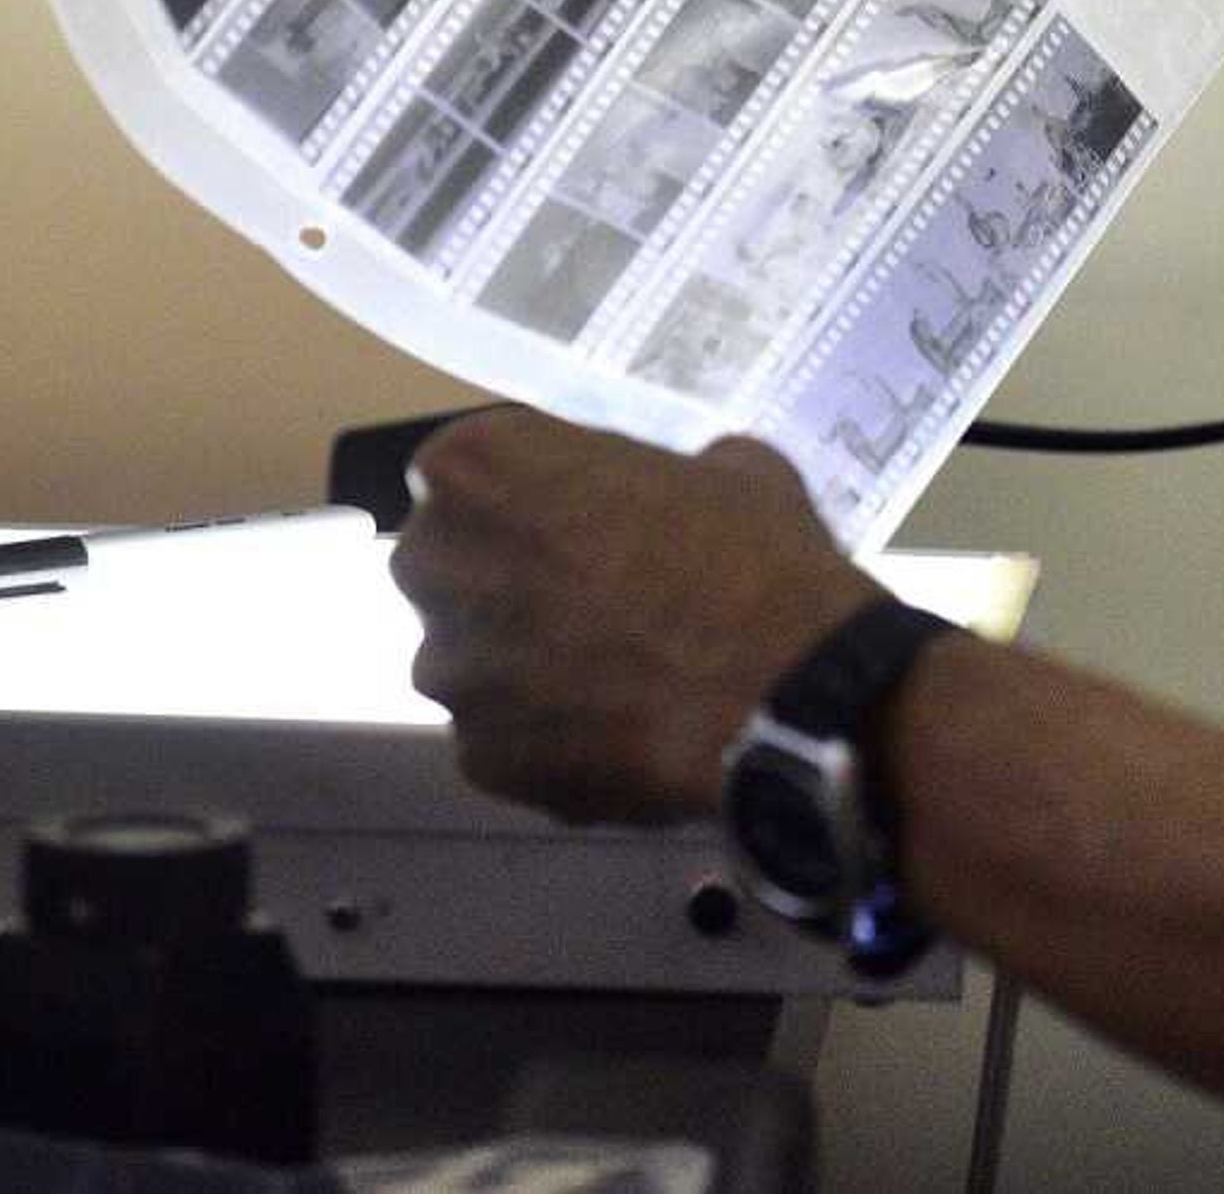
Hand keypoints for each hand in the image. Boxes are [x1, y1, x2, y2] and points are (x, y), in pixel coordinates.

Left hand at [390, 411, 873, 824]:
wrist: (786, 690)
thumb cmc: (753, 554)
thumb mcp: (728, 469)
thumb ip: (665, 474)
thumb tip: (681, 493)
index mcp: (481, 466)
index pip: (468, 476)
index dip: (528, 503)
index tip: (579, 525)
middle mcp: (437, 563)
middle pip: (451, 568)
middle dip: (506, 584)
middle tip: (594, 601)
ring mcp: (450, 671)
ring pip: (474, 663)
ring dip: (527, 668)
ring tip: (617, 679)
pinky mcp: (480, 758)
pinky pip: (506, 741)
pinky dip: (550, 740)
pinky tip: (623, 733)